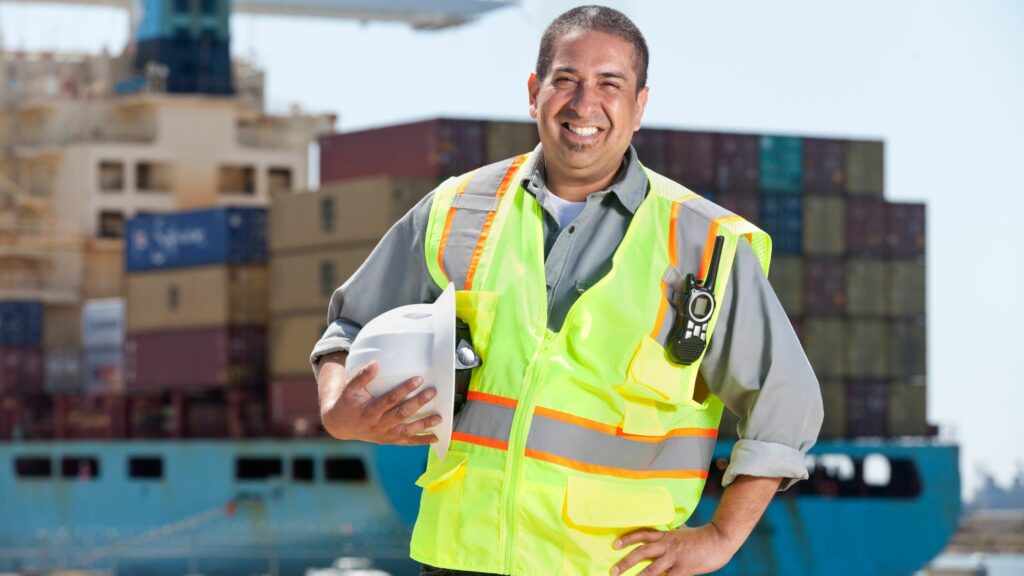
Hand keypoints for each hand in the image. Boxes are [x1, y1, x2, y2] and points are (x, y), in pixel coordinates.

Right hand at [319, 356, 440, 444]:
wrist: (340, 425)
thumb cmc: (347, 403)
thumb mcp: (350, 389)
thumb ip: (362, 376)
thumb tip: (375, 363)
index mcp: (369, 411)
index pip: (390, 399)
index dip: (404, 389)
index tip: (418, 379)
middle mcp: (378, 424)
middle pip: (401, 414)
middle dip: (418, 403)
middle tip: (432, 392)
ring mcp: (384, 434)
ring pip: (407, 430)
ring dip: (424, 425)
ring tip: (439, 417)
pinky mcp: (388, 440)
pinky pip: (406, 442)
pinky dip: (421, 441)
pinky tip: (435, 438)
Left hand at [611, 523, 738, 575]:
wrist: (719, 539)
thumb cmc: (703, 536)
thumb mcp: (684, 531)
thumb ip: (674, 532)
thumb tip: (672, 529)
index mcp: (666, 536)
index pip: (642, 534)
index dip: (627, 539)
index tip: (615, 544)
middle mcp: (667, 545)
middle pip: (641, 552)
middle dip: (625, 561)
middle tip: (612, 570)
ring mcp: (674, 558)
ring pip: (651, 568)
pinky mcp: (683, 569)